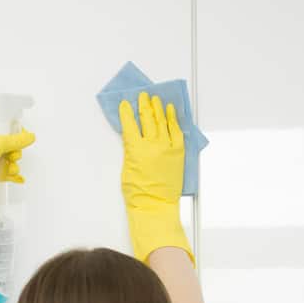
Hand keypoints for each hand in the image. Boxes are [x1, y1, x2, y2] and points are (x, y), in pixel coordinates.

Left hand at [0, 121, 34, 182]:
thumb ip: (16, 140)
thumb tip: (29, 137)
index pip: (2, 126)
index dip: (14, 132)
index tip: (23, 138)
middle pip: (6, 145)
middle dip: (14, 152)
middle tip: (14, 156)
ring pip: (4, 159)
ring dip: (12, 165)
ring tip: (12, 169)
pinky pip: (1, 171)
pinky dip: (9, 174)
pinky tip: (17, 178)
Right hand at [118, 92, 190, 262]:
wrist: (155, 206)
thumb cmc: (138, 193)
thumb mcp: (127, 169)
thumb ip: (130, 151)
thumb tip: (132, 138)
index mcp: (136, 149)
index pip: (129, 124)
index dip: (126, 112)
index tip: (125, 104)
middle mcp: (152, 145)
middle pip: (147, 119)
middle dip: (144, 105)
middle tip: (143, 97)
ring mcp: (167, 147)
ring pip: (162, 122)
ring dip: (158, 109)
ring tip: (155, 100)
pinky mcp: (178, 152)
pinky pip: (176, 132)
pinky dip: (173, 120)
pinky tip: (171, 111)